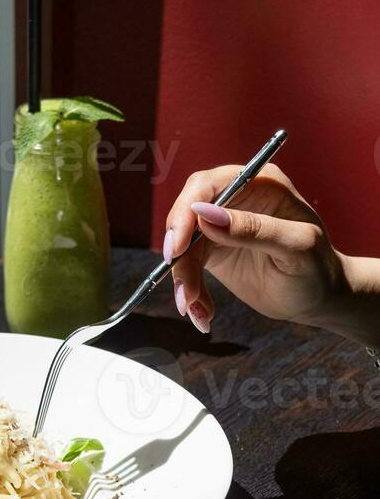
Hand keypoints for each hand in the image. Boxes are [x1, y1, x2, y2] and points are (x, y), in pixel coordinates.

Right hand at [163, 164, 346, 333]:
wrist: (319, 298)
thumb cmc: (318, 268)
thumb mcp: (294, 247)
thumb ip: (253, 229)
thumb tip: (204, 215)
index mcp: (259, 184)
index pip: (207, 186)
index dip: (186, 213)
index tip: (178, 248)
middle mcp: (236, 199)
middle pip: (187, 215)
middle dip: (180, 253)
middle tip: (183, 287)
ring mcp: (222, 226)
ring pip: (184, 247)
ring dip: (184, 280)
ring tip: (196, 310)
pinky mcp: (214, 252)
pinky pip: (189, 268)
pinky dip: (191, 291)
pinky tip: (203, 313)